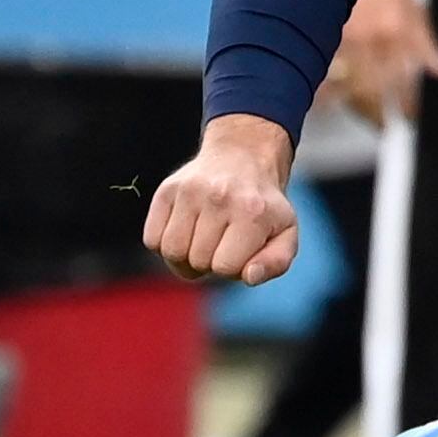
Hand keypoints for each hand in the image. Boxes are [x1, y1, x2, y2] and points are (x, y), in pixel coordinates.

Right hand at [145, 115, 301, 284]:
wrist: (243, 159)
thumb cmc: (264, 208)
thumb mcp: (285, 234)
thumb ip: (276, 262)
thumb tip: (249, 276)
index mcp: (253, 214)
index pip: (225, 266)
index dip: (231, 268)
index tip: (239, 252)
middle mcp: (220, 198)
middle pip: (196, 261)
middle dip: (208, 263)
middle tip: (221, 244)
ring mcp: (190, 192)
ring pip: (170, 251)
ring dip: (184, 258)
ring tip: (201, 243)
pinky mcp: (167, 190)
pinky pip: (152, 239)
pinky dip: (164, 245)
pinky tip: (184, 234)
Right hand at [330, 0, 437, 123]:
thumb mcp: (412, 9)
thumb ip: (426, 44)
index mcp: (398, 35)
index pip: (404, 81)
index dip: (406, 103)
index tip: (407, 118)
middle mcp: (372, 39)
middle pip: (375, 90)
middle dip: (377, 113)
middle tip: (381, 127)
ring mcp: (344, 37)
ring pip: (348, 83)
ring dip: (350, 105)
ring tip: (352, 118)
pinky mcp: (321, 33)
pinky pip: (323, 68)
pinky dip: (323, 88)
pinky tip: (322, 102)